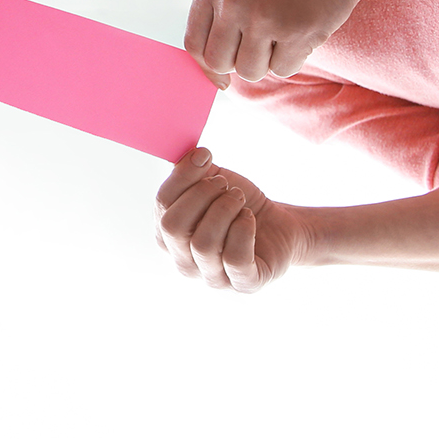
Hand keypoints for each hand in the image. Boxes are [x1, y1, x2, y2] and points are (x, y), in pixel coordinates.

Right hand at [154, 149, 310, 292]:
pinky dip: (242, 231)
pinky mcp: (242, 285)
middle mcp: (183, 262)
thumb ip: (192, 170)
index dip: (182, 176)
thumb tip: (190, 154)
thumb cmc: (236, 206)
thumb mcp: (211, 182)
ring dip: (224, 210)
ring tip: (239, 199)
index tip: (205, 155)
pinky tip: (249, 218)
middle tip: (225, 184)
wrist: (276, 227)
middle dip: (202, 195)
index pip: (162, 205)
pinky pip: (234, 259)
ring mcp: (211, 278)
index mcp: (168, 236)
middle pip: (174, 227)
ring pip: (203, 244)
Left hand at [184, 0, 372, 85]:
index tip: (222, 76)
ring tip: (284, 31)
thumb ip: (220, 20)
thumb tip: (213, 77)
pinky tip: (304, 27)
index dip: (208, 65)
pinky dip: (295, 58)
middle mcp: (231, 0)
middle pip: (219, 63)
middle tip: (262, 43)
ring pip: (250, 71)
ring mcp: (262, 16)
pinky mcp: (295, 31)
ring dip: (268, 61)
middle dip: (239, 63)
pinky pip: (283, 70)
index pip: (194, 44)